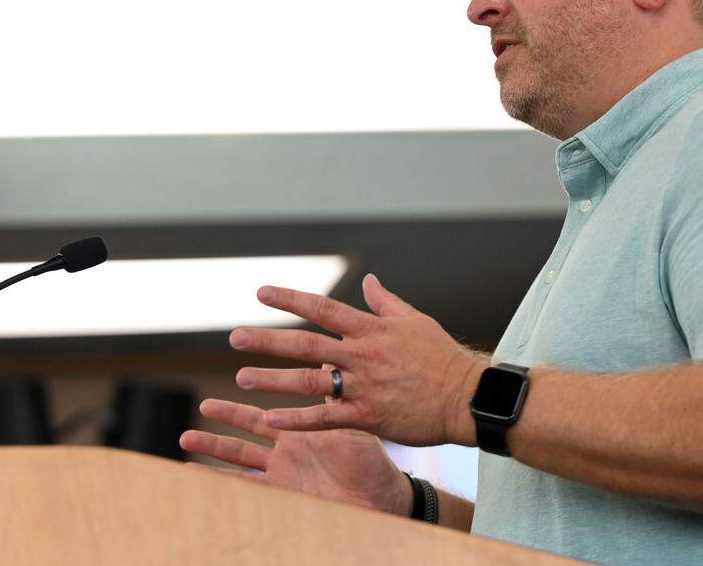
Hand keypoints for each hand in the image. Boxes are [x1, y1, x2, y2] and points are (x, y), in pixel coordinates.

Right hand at [179, 379, 413, 515]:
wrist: (380, 499)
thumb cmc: (371, 461)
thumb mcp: (352, 422)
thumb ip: (336, 394)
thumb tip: (331, 354)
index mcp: (302, 427)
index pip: (272, 404)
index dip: (252, 393)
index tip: (236, 371)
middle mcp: (287, 448)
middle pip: (247, 429)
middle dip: (224, 417)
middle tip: (202, 406)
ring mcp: (282, 472)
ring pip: (240, 456)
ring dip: (213, 449)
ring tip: (185, 440)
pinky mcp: (282, 493)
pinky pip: (246, 488)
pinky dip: (222, 483)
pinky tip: (199, 478)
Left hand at [229, 273, 488, 445]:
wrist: (467, 397)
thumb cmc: (442, 357)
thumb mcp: (415, 321)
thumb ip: (385, 302)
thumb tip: (367, 280)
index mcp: (371, 329)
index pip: (322, 308)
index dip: (290, 298)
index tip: (261, 292)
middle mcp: (362, 354)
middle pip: (306, 343)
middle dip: (268, 339)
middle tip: (235, 336)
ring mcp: (364, 386)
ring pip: (309, 381)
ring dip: (273, 379)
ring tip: (242, 378)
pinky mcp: (369, 417)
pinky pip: (326, 418)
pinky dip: (297, 419)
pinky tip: (271, 421)